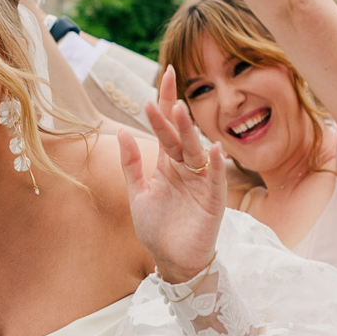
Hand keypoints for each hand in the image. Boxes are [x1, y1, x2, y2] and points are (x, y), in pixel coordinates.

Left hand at [116, 71, 225, 283]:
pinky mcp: (212, 201)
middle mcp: (186, 169)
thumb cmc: (157, 229)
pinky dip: (214, 165)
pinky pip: (214, 179)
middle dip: (173, 112)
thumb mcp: (138, 193)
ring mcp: (201, 183)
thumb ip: (131, 164)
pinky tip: (212, 148)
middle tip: (169, 84)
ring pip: (195, 151)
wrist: (171, 261)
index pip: (166, 127)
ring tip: (180, 111)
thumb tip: (121, 132)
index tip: (167, 74)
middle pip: (179, 135)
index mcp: (168, 165)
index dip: (165, 102)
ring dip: (188, 132)